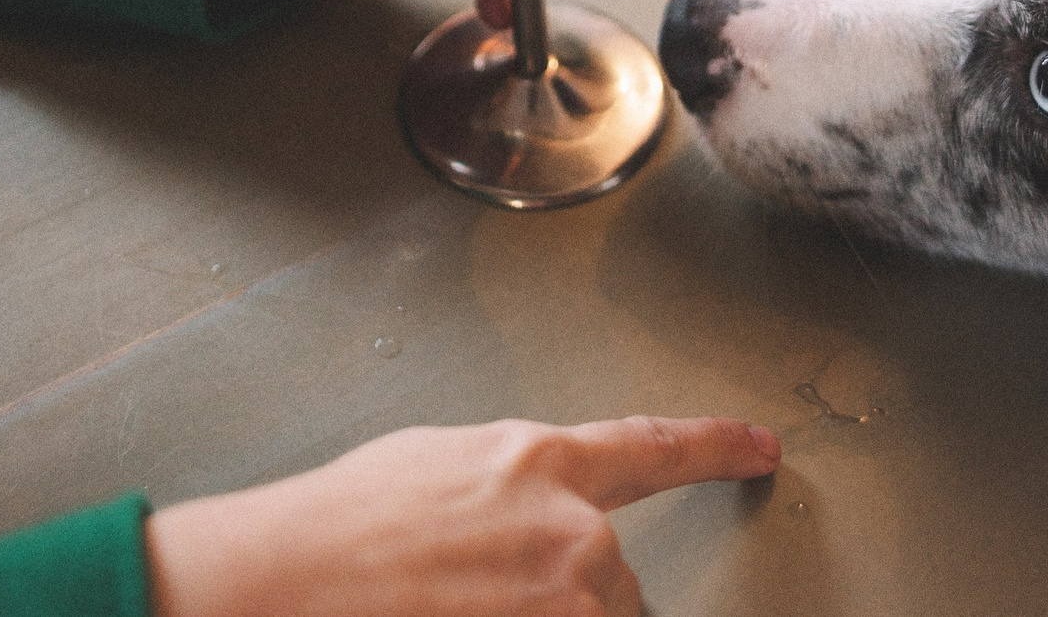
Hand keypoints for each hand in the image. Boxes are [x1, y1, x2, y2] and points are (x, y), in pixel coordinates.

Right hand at [146, 415, 779, 616]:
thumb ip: (511, 484)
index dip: (715, 446)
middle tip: (477, 590)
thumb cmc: (342, 527)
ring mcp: (565, 603)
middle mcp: (570, 530)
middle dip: (561, 593)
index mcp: (539, 461)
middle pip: (613, 578)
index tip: (760, 446)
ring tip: (458, 603)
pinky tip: (463, 609)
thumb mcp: (439, 467)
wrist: (288, 579)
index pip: (654, 448)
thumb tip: (532, 508)